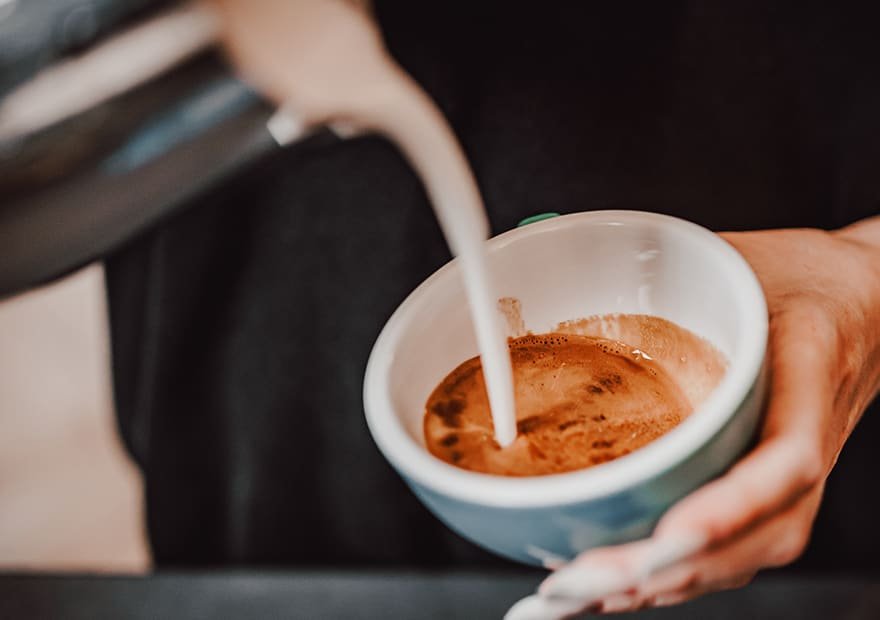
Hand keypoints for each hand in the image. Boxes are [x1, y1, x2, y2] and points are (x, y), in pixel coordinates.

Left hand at [507, 218, 879, 617]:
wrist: (864, 299)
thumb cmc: (803, 277)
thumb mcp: (743, 256)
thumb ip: (675, 271)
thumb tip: (574, 269)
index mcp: (810, 369)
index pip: (788, 456)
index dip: (734, 503)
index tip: (672, 532)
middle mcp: (810, 436)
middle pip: (763, 532)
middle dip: (675, 568)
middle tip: (592, 581)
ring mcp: (799, 471)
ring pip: (750, 553)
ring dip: (671, 585)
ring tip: (591, 597)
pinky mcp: (776, 486)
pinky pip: (739, 545)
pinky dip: (683, 574)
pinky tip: (626, 586)